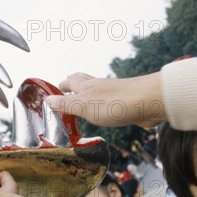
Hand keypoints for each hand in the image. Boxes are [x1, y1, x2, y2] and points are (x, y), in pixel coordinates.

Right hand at [46, 72, 165, 127]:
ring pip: (96, 93)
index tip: (53, 92)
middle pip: (83, 83)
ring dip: (87, 97)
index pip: (69, 82)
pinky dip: (101, 107)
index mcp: (86, 85)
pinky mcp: (124, 103)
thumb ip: (66, 104)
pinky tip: (103, 114)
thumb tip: (47, 100)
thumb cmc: (115, 103)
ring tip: (81, 107)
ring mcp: (112, 94)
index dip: (61, 86)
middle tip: (66, 92)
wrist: (148, 102)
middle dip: (73, 87)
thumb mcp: (84, 106)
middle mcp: (99, 86)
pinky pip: (108, 103)